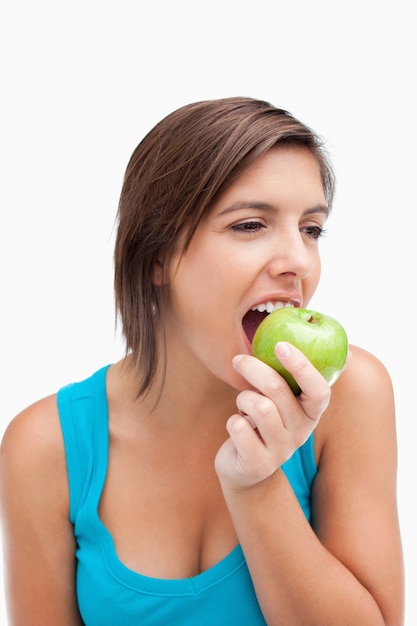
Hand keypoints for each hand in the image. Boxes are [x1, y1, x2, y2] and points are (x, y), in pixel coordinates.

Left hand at [215, 342, 330, 488]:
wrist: (247, 470)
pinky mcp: (258, 464)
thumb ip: (303, 377)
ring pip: (258, 406)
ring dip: (243, 398)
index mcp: (311, 413)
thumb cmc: (266, 422)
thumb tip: (350, 352)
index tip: (281, 345)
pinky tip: (238, 426)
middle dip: (254, 368)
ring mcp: (281, 451)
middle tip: (238, 360)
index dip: (302, 366)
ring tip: (244, 406)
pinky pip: (238, 426)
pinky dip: (232, 420)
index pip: (319, 390)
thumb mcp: (287, 401)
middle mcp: (301, 433)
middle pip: (277, 390)